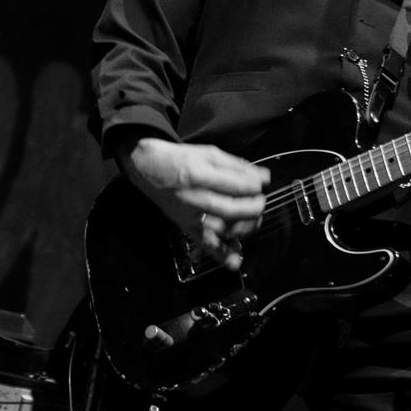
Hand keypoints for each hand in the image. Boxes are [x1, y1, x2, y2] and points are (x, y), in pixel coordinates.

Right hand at [114, 135, 267, 269]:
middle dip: (254, 207)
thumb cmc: (177, 158)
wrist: (146, 167)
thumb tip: (263, 177)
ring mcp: (189, 215)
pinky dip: (222, 254)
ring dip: (246, 226)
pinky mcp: (185, 226)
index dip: (254, 185)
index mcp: (198, 174)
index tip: (262, 183)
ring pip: (224, 228)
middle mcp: (193, 197)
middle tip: (260, 200)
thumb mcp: (207, 153)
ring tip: (254, 218)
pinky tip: (236, 258)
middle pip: (232, 209)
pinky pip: (205, 244)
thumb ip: (236, 165)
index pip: (235, 185)